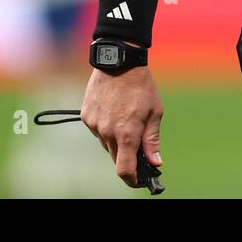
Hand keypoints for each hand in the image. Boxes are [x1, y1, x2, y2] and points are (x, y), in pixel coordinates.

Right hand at [81, 64, 162, 187]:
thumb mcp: (155, 112)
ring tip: (127, 118)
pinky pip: (97, 130)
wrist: (118, 61)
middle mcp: (108, 133)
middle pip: (116, 158)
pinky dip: (106, 127)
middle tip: (139, 148)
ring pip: (106, 144)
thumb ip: (152, 140)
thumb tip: (155, 162)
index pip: (124, 170)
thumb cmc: (141, 86)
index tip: (140, 180)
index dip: (132, 180)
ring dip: (117, 140)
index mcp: (127, 134)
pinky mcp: (86, 116)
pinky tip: (114, 111)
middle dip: (128, 158)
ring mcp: (94, 125)